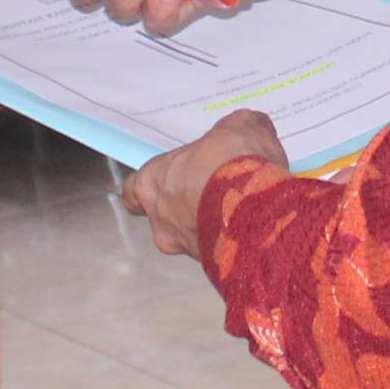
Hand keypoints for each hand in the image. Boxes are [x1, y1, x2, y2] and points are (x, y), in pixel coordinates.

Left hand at [122, 109, 286, 259]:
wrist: (255, 207)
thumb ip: (239, 126)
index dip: (152, 184)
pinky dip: (233, 241)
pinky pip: (219, 252)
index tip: (168, 178)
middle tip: (213, 193)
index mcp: (153, 183)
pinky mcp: (214, 263)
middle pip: (165, 216)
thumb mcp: (239, 128)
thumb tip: (253, 125)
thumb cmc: (230, 165)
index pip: (134, 190)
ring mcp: (186, 246)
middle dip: (188, 206)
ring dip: (211, 226)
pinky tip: (254, 225)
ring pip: (192, 237)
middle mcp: (161, 220)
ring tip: (240, 209)